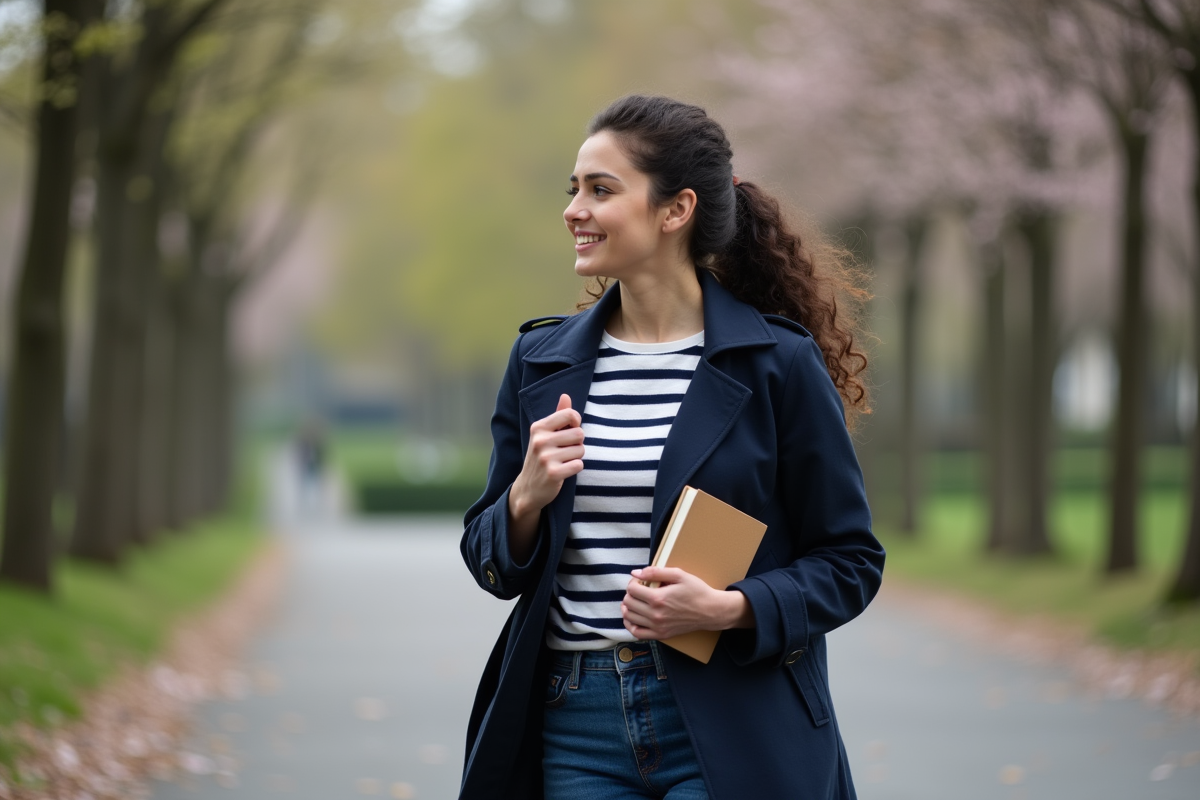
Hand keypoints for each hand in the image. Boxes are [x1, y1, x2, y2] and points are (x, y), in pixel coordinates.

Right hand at [508, 395, 583, 541]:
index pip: (570, 414)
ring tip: (563, 461)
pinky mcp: (553, 473)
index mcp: (538, 427)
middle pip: (580, 434)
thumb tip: (566, 395)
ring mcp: (546, 457)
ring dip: (576, 457)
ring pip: (581, 450)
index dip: (576, 423)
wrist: (528, 488)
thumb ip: (558, 416)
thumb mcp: (544, 435)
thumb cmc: (541, 457)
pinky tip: (564, 471)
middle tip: (565, 451)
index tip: (571, 430)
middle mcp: (540, 440)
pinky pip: (579, 465)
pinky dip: (575, 469)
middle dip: (577, 444)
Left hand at [621, 566, 753, 639]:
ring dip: (628, 607)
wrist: (710, 611)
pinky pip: (637, 633)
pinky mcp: (661, 635)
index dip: (633, 582)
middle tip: (638, 589)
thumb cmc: (696, 591)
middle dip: (630, 593)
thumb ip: (655, 572)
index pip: (632, 589)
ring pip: (630, 617)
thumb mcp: (679, 574)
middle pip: (629, 603)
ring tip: (635, 601)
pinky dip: (630, 625)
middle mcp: (655, 614)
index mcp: (658, 598)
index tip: (639, 581)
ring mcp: (657, 627)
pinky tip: (633, 617)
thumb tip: (635, 573)